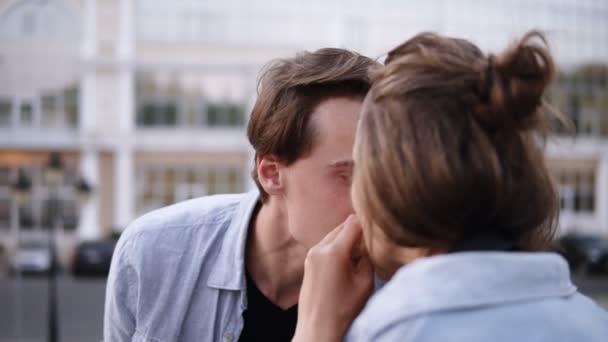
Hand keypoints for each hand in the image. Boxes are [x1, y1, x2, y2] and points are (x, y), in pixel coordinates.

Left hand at [292, 215, 373, 341]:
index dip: (368, 224)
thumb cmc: (343, 309)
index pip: (354, 224)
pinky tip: (347, 263)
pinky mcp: (308, 262)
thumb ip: (369, 258)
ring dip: (347, 240)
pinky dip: (337, 247)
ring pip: (334, 235)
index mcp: (334, 252)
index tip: (378, 230)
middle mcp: (319, 248)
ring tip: (359, 256)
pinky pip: (326, 245)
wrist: (317, 327)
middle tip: (371, 245)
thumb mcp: (365, 283)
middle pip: (342, 227)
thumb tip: (370, 243)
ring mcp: (311, 254)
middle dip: (357, 232)